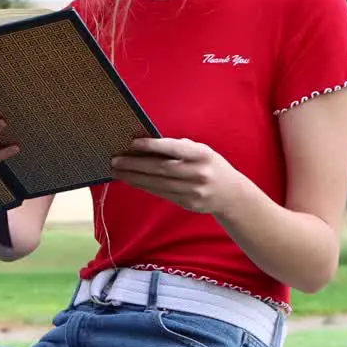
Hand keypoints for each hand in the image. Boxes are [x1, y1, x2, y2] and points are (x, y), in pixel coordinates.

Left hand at [110, 137, 246, 214]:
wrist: (231, 193)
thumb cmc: (210, 165)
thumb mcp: (200, 150)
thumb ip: (178, 147)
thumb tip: (146, 143)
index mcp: (201, 155)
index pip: (173, 148)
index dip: (152, 145)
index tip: (132, 142)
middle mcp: (198, 173)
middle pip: (161, 169)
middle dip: (135, 164)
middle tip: (115, 160)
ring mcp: (194, 191)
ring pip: (158, 183)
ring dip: (134, 177)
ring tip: (117, 170)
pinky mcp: (188, 203)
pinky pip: (161, 193)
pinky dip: (144, 186)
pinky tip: (131, 180)